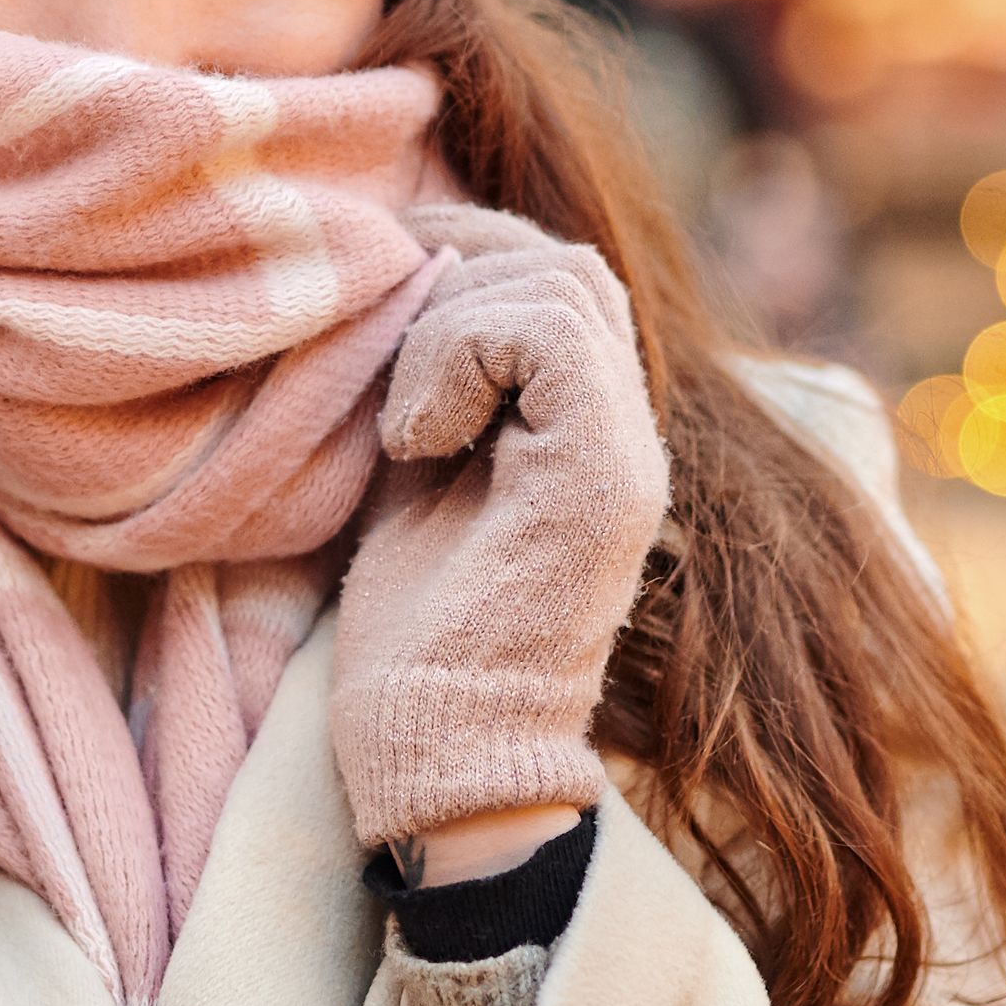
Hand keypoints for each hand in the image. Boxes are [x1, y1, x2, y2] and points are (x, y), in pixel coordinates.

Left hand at [329, 214, 668, 851]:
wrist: (436, 751)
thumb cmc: (412, 633)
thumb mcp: (417, 472)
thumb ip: (434, 380)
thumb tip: (406, 266)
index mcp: (588, 432)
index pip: (559, 280)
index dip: (468, 254)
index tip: (378, 285)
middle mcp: (626, 435)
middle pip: (568, 268)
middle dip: (460, 271)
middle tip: (383, 338)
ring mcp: (624, 456)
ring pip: (563, 286)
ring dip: (451, 326)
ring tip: (403, 427)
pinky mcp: (602, 480)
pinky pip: (547, 336)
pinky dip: (459, 359)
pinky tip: (414, 444)